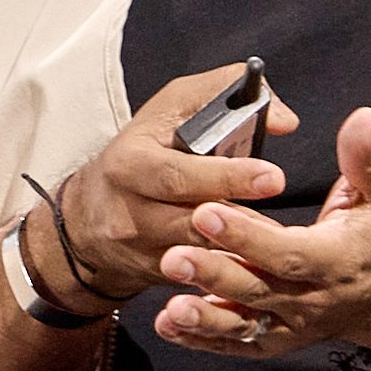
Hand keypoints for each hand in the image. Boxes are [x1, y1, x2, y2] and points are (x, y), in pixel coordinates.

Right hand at [38, 63, 297, 304]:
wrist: (87, 214)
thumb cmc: (142, 151)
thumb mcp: (170, 108)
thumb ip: (223, 94)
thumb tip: (282, 120)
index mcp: (130, 165)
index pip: (179, 174)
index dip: (227, 176)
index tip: (272, 176)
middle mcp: (129, 213)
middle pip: (191, 221)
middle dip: (240, 218)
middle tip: (283, 216)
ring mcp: (140, 251)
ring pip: (201, 253)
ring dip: (242, 246)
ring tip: (279, 240)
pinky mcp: (155, 275)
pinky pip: (202, 275)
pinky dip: (231, 265)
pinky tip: (258, 258)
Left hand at [147, 105, 370, 357]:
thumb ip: (367, 156)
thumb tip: (363, 117)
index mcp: (338, 259)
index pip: (289, 252)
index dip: (247, 236)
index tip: (207, 209)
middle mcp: (315, 298)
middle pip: (260, 290)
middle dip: (215, 274)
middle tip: (172, 257)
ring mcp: (296, 324)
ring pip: (246, 325)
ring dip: (206, 318)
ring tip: (167, 308)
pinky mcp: (279, 338)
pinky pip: (240, 343)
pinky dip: (204, 339)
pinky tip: (167, 325)